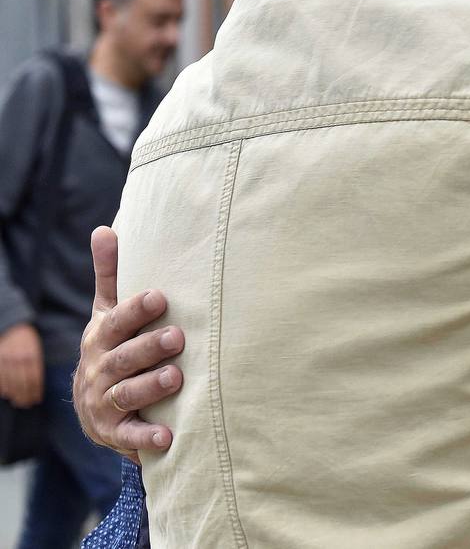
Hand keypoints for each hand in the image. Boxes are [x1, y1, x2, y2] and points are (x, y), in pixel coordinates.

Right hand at [0, 323, 43, 407]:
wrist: (11, 326)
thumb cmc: (26, 338)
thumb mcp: (35, 347)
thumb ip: (36, 363)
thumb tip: (36, 383)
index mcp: (31, 356)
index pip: (34, 378)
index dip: (35, 391)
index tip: (37, 399)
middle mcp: (18, 359)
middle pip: (22, 383)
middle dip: (25, 396)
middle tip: (28, 404)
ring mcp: (5, 361)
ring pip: (10, 383)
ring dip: (15, 395)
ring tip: (19, 402)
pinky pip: (0, 379)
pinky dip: (4, 388)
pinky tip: (8, 394)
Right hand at [72, 226, 184, 462]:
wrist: (93, 407)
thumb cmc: (113, 347)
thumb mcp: (108, 313)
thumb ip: (110, 275)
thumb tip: (104, 228)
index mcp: (101, 338)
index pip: (116, 322)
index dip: (136, 310)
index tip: (160, 296)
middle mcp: (99, 370)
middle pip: (123, 358)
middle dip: (149, 347)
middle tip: (178, 337)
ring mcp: (104, 402)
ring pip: (126, 393)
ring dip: (151, 386)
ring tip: (176, 377)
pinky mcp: (115, 432)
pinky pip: (129, 435)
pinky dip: (147, 437)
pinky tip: (169, 436)